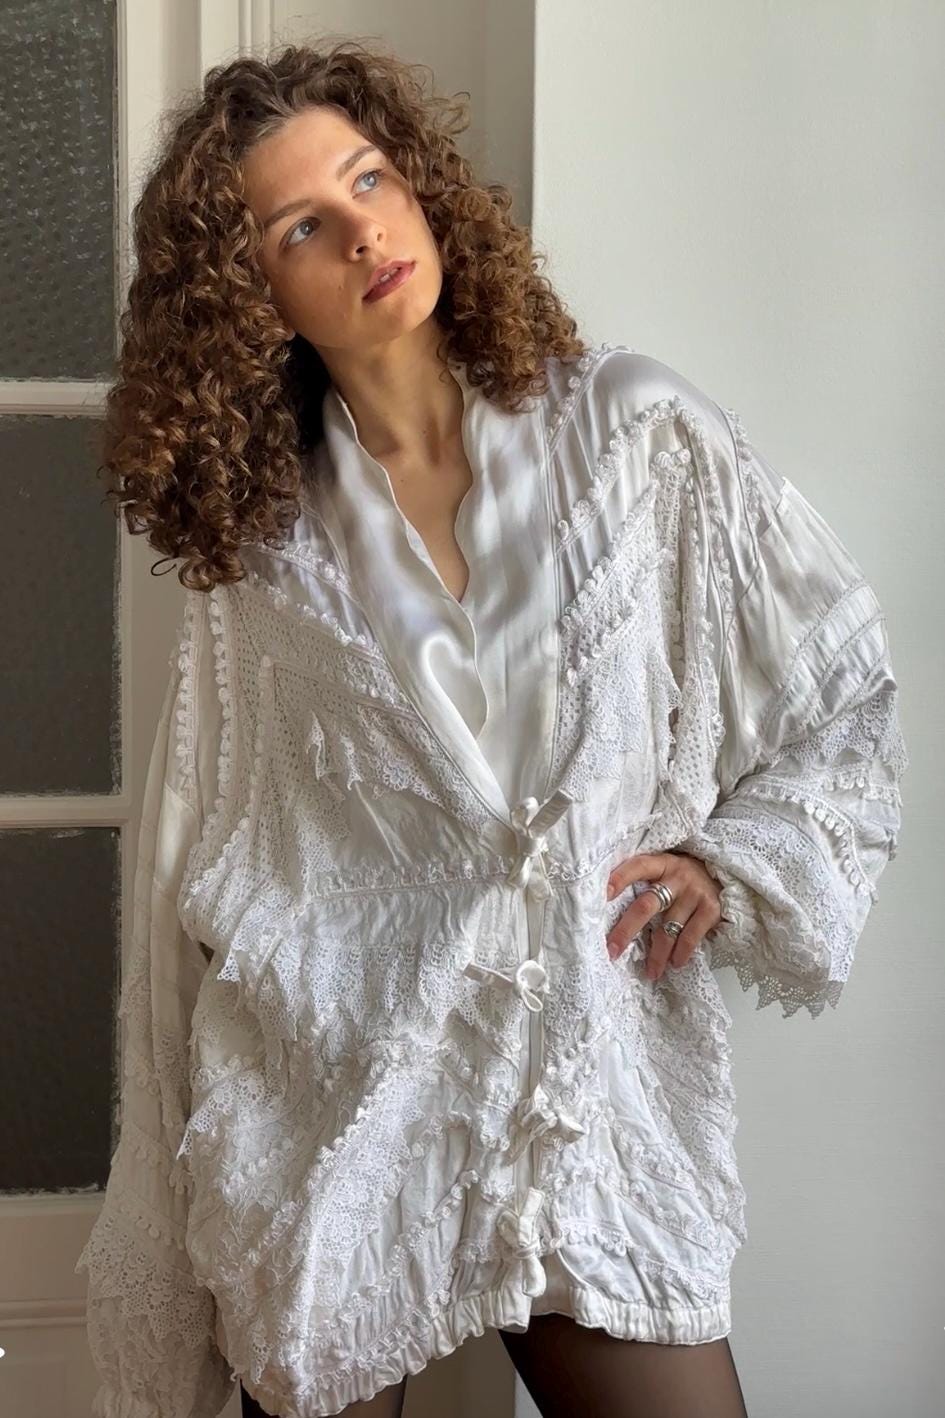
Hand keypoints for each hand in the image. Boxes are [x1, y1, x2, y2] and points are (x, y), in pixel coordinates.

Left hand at [604, 851, 723, 980]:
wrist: (722, 874)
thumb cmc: (683, 878)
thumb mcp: (665, 871)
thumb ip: (644, 883)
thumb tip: (609, 913)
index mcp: (661, 864)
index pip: (637, 867)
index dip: (620, 878)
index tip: (602, 895)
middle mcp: (678, 876)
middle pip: (647, 905)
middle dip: (627, 930)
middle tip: (612, 951)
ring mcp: (695, 892)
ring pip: (668, 928)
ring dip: (657, 954)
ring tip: (650, 972)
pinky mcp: (711, 908)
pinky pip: (691, 936)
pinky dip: (682, 952)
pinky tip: (675, 963)